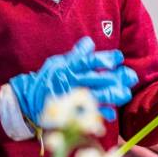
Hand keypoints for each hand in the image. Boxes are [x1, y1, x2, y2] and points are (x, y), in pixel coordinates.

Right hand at [9, 37, 138, 124]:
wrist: (27, 101)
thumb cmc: (45, 80)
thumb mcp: (57, 63)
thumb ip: (75, 55)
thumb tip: (90, 42)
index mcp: (67, 68)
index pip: (87, 61)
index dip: (104, 58)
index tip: (119, 57)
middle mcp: (68, 82)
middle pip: (94, 79)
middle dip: (114, 78)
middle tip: (131, 76)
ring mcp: (68, 99)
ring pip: (93, 96)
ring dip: (111, 95)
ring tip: (125, 93)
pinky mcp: (68, 113)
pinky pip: (85, 114)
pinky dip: (99, 114)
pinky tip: (112, 113)